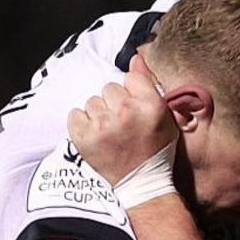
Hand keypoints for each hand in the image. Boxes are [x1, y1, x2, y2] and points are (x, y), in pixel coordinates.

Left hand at [68, 63, 176, 185]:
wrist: (142, 183)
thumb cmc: (156, 149)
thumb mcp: (165, 116)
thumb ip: (150, 84)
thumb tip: (134, 56)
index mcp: (151, 104)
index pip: (130, 77)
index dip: (133, 92)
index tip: (136, 109)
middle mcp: (126, 111)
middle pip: (109, 88)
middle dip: (114, 103)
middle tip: (123, 123)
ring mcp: (103, 125)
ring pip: (92, 101)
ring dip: (99, 114)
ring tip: (110, 132)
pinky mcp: (83, 138)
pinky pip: (74, 114)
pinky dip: (82, 124)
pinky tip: (96, 136)